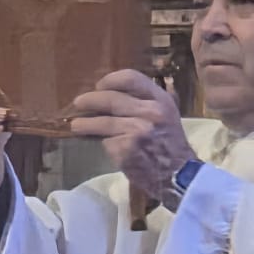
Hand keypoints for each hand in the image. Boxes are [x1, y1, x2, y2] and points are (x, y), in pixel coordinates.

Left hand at [69, 70, 194, 200]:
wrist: (178, 175)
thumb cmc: (170, 143)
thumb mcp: (168, 114)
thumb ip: (150, 98)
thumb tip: (122, 87)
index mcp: (161, 100)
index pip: (130, 78)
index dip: (110, 80)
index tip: (99, 86)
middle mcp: (150, 112)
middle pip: (111, 98)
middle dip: (90, 100)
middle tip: (79, 103)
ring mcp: (137, 131)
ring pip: (102, 121)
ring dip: (85, 123)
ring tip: (75, 125)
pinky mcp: (126, 150)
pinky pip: (105, 141)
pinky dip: (98, 141)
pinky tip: (94, 141)